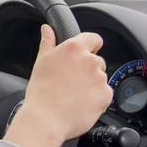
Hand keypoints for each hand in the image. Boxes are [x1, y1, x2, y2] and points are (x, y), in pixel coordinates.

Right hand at [5, 24, 113, 146]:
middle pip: (97, 60)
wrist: (46, 117)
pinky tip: (80, 102)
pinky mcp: (106, 95)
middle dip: (87, 68)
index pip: (94, 38)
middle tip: (71, 80)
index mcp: (73, 48)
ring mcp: (100, 78)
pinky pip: (104, 93)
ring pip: (100, 78)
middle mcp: (90, 60)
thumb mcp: (41, 61)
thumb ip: (47, 42)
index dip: (91, 45)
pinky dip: (96, 97)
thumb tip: (47, 29)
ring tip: (74, 94)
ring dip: (91, 83)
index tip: (86, 52)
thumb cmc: (41, 90)